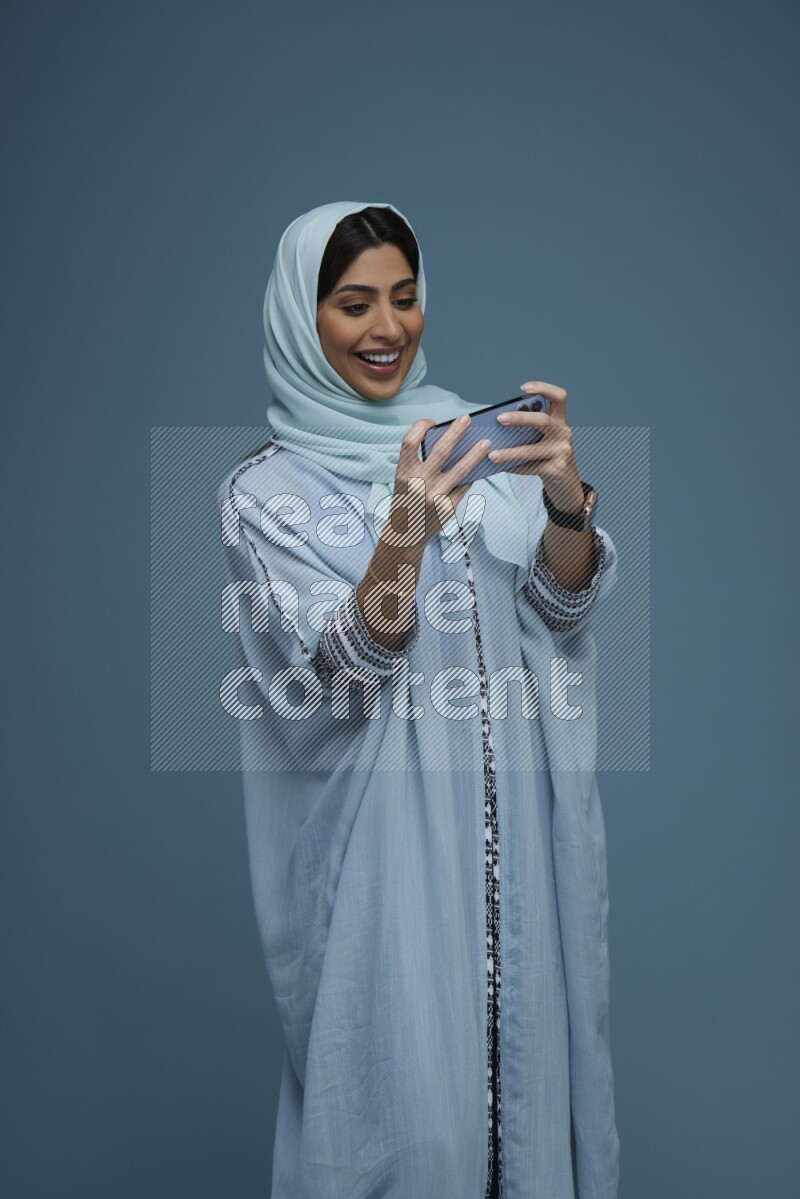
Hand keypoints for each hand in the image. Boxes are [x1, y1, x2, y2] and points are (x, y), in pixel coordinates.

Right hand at [387, 414, 491, 550]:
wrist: (405, 535)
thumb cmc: (406, 501)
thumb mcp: (404, 480)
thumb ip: (419, 463)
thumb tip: (449, 441)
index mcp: (403, 472)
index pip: (410, 440)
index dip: (420, 426)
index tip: (432, 421)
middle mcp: (418, 483)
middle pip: (440, 450)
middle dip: (456, 432)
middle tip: (467, 418)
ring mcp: (434, 497)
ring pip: (460, 470)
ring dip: (475, 454)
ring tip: (486, 443)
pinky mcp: (447, 508)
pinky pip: (464, 486)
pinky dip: (471, 476)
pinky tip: (480, 468)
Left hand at [487, 380, 584, 513]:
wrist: (566, 484)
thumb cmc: (548, 457)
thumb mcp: (543, 439)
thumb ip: (528, 429)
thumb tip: (497, 426)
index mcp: (559, 420)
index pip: (559, 397)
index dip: (543, 388)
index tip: (523, 388)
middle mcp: (563, 433)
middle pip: (542, 420)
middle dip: (520, 418)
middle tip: (499, 419)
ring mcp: (562, 451)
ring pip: (531, 450)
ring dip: (509, 452)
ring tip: (492, 454)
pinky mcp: (556, 469)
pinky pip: (530, 467)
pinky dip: (514, 467)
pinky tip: (501, 468)